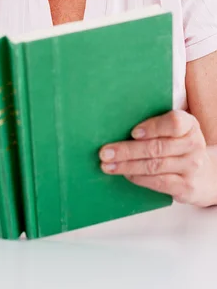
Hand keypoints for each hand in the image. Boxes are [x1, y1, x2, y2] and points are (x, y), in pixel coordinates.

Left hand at [99, 110, 215, 206]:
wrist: (205, 175)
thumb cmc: (179, 146)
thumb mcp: (174, 131)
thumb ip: (155, 125)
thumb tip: (117, 125)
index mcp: (189, 125)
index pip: (174, 123)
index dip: (153, 127)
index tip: (133, 132)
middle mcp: (194, 144)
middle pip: (157, 147)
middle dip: (127, 150)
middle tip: (105, 152)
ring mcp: (192, 167)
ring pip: (154, 166)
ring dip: (127, 166)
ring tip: (108, 165)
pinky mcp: (186, 187)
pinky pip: (158, 182)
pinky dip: (138, 178)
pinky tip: (125, 174)